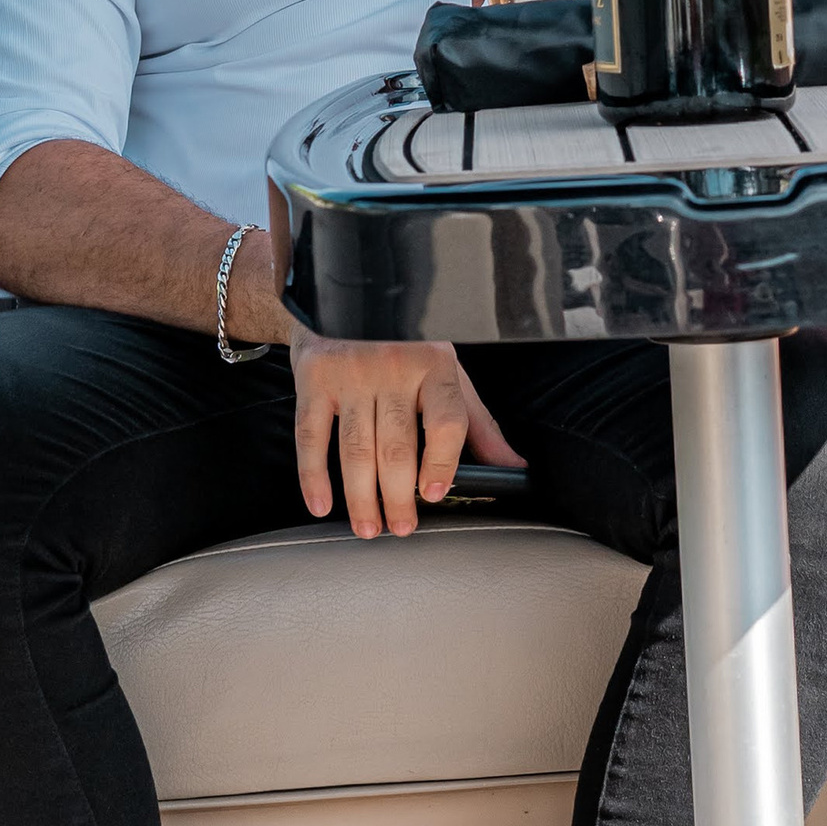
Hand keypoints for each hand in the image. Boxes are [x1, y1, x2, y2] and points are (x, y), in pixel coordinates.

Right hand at [289, 334, 518, 538]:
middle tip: (401, 528)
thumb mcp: (448, 373)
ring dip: (361, 497)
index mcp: (435, 364)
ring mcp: (351, 374)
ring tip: (369, 528)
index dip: (442, 464)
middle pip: (398, 446)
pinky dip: (314, 476)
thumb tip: (514, 469)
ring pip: (356, 449)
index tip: (435, 496)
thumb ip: (478, 424)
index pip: (445, 422)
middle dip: (399, 496)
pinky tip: (322, 505)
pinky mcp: (314, 379)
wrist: (345, 297)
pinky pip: (312, 436)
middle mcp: (394, 367)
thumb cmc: (406, 345)